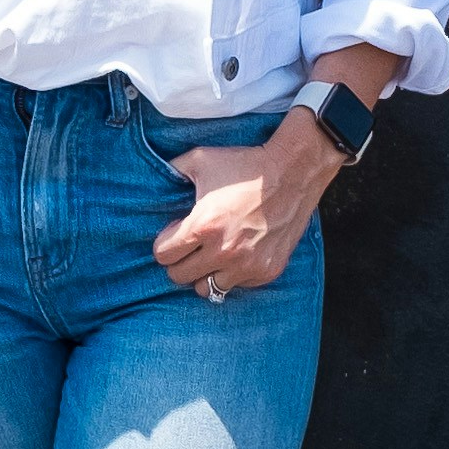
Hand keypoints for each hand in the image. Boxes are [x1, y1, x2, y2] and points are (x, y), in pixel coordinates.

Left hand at [151, 122, 335, 302]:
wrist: (293, 172)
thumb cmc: (245, 165)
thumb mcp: (201, 159)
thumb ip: (172, 170)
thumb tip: (155, 177)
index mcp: (203, 226)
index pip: (163, 256)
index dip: (165, 243)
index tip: (175, 233)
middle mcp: (223, 252)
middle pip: (179, 276)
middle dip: (180, 260)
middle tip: (190, 246)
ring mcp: (247, 265)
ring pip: (207, 289)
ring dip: (205, 273)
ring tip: (212, 254)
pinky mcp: (266, 272)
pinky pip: (237, 285)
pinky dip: (233, 273)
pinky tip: (238, 252)